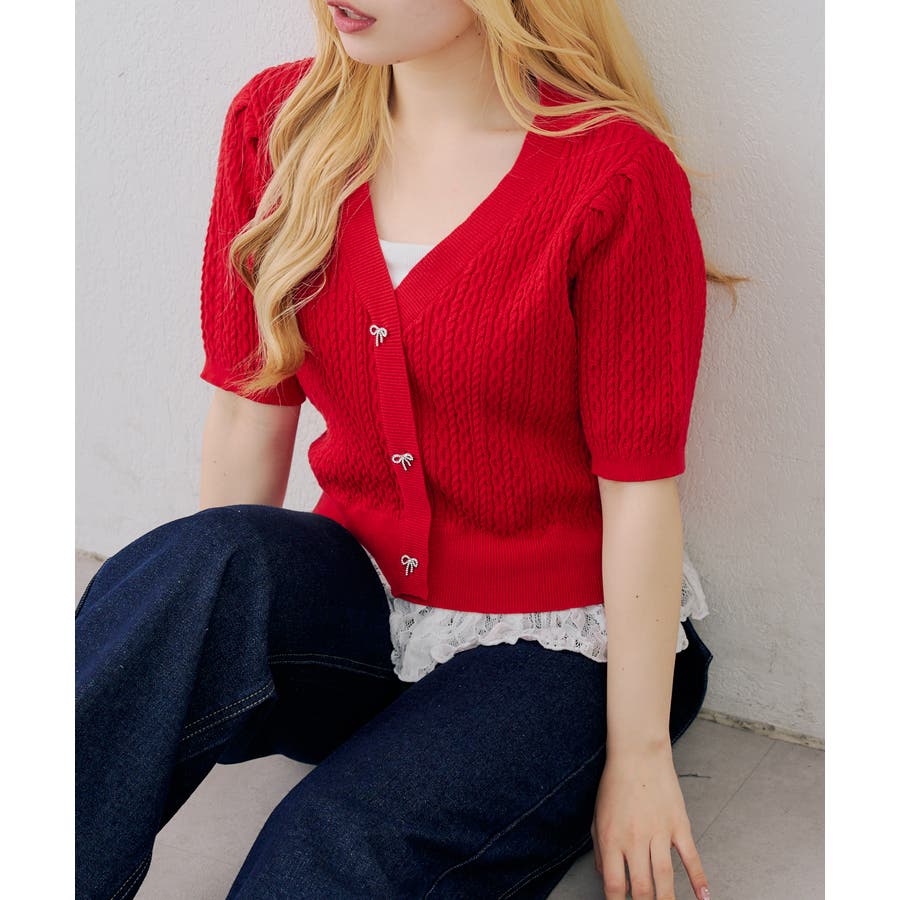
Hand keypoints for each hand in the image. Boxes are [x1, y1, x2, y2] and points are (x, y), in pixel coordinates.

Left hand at [590, 745, 709, 898]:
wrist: (637, 754)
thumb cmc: (615, 783)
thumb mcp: (598, 816)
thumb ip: (600, 850)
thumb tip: (605, 876)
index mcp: (611, 838)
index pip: (614, 885)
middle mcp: (634, 839)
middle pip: (642, 888)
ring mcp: (659, 832)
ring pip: (665, 878)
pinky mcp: (679, 825)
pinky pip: (691, 857)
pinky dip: (699, 879)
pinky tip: (704, 896)